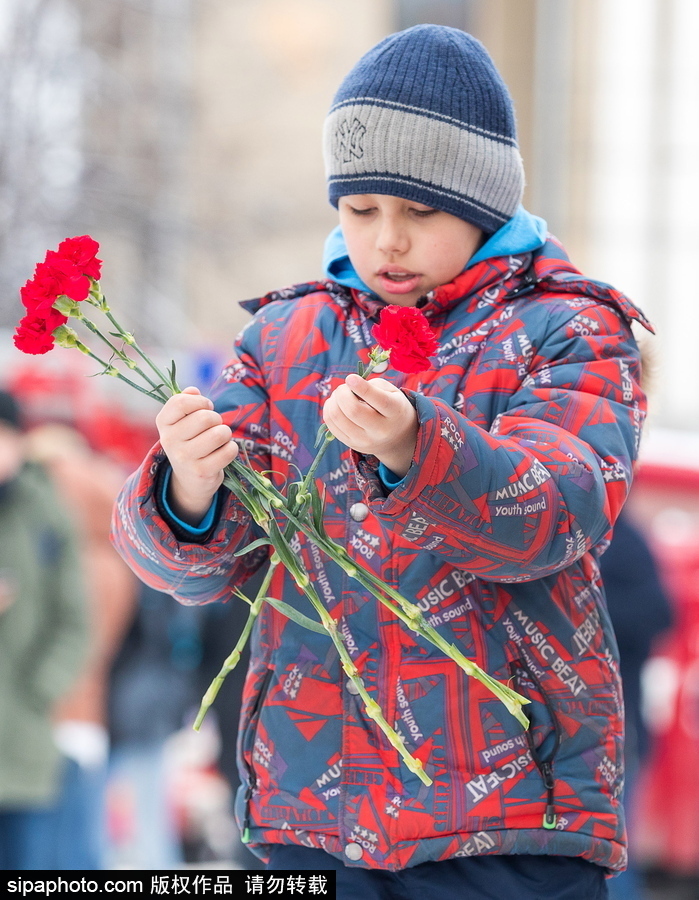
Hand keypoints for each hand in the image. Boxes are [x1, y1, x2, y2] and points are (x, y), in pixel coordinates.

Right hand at [156, 386, 238, 524]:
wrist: (189, 479)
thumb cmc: (189, 441)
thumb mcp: (181, 421)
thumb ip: (186, 401)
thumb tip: (193, 390)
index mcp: (163, 422)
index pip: (181, 402)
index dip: (201, 401)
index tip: (206, 407)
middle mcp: (169, 440)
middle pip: (205, 417)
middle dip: (216, 419)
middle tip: (214, 427)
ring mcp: (184, 458)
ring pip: (219, 434)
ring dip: (225, 433)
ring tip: (219, 439)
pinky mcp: (202, 471)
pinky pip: (228, 451)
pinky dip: (231, 448)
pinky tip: (223, 451)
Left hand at [323, 374, 417, 476]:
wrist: (395, 437)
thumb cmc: (391, 406)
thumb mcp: (391, 392)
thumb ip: (373, 386)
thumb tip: (349, 387)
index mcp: (395, 412)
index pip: (379, 401)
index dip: (362, 388)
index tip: (350, 378)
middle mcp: (381, 430)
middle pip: (353, 410)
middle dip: (342, 393)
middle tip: (345, 387)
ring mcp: (365, 440)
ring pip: (337, 417)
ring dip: (333, 400)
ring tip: (340, 395)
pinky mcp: (351, 444)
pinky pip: (331, 425)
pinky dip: (329, 410)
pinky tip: (336, 404)